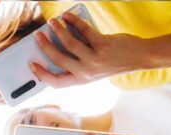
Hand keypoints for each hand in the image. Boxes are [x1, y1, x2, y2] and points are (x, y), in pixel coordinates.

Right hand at [31, 11, 148, 87]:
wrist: (138, 57)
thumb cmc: (113, 62)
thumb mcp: (93, 70)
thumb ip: (77, 63)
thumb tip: (56, 45)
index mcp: (82, 80)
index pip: (56, 82)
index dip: (41, 74)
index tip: (31, 63)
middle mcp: (86, 72)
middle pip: (58, 59)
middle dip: (45, 46)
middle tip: (38, 35)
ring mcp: (94, 59)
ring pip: (69, 44)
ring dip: (58, 30)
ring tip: (52, 22)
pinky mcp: (102, 45)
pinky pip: (83, 31)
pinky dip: (73, 21)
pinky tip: (67, 16)